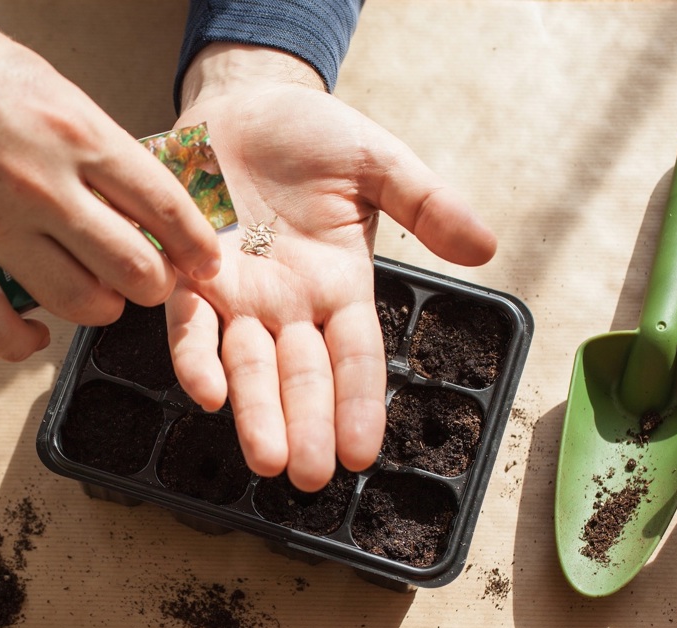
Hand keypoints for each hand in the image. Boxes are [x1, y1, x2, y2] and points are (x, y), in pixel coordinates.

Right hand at [0, 0, 220, 360]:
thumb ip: (81, 135)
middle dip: (153, 282)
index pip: (164, 204)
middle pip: (134, 267)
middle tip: (149, 279)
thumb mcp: (33, 76)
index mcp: (72, 128)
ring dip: (98, 308)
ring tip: (96, 296)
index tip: (205, 260)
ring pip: (79, 303)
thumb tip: (124, 180)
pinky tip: (34, 331)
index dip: (196, 243)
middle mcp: (40, 185)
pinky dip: (23, 341)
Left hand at [170, 44, 496, 490]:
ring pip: (247, 364)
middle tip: (308, 478)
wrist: (243, 100)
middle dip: (305, 426)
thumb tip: (486, 247)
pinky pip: (189, 322)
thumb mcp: (380, 164)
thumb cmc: (313, 136)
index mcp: (340, 287)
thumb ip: (428, 204)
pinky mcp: (189, 272)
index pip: (354, 359)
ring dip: (255, 412)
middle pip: (301, 376)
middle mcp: (288, 305)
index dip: (358, 405)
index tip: (362, 455)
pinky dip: (195, 355)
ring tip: (267, 458)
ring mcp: (238, 294)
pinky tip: (205, 391)